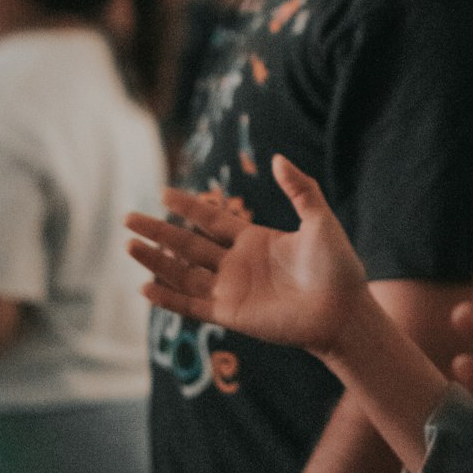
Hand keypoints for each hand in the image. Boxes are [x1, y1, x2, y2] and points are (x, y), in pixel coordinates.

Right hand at [126, 156, 368, 355]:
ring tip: (129, 247)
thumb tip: (278, 158)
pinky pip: (192, 305)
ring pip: (183, 273)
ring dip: (156, 261)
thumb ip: (301, 189)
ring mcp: (232, 290)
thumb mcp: (319, 220)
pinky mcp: (231, 314)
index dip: (188, 207)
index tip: (162, 192)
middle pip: (188, 244)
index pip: (211, 219)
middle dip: (158, 231)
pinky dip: (168, 298)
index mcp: (254, 239)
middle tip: (128, 218)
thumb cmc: (338, 266)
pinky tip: (145, 287)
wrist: (344, 311)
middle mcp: (237, 263)